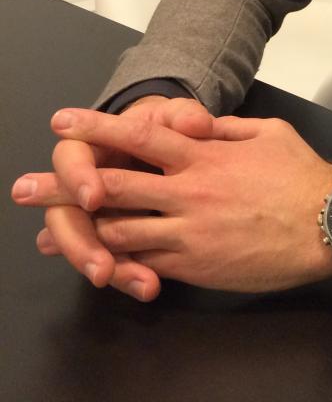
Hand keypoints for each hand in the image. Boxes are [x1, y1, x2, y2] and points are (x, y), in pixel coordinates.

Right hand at [11, 95, 213, 299]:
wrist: (181, 150)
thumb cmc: (168, 128)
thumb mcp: (177, 115)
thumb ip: (185, 116)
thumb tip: (196, 125)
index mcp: (95, 145)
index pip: (70, 157)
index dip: (76, 177)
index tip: (93, 197)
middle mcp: (85, 183)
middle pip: (63, 214)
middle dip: (78, 242)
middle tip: (98, 265)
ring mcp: (97, 216)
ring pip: (84, 245)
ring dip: (100, 266)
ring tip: (125, 282)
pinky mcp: (115, 239)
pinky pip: (113, 259)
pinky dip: (128, 274)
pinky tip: (148, 287)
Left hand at [14, 108, 331, 293]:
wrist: (326, 225)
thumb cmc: (299, 175)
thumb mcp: (265, 131)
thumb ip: (222, 126)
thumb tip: (190, 121)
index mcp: (203, 154)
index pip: (139, 136)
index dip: (98, 127)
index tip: (64, 120)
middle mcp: (188, 191)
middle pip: (113, 184)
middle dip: (65, 185)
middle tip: (26, 186)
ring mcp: (187, 231)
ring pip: (120, 229)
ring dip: (80, 229)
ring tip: (48, 232)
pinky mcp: (194, 264)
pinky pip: (145, 262)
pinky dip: (116, 261)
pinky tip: (95, 261)